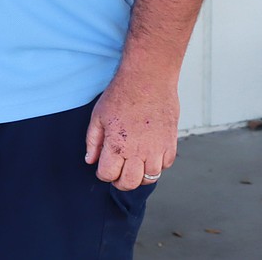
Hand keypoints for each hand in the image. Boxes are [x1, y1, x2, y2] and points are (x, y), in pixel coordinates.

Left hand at [84, 74, 178, 190]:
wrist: (147, 79)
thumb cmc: (121, 95)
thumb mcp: (98, 116)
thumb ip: (93, 141)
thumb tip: (90, 160)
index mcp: (116, 146)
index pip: (108, 175)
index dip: (103, 174)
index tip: (103, 168)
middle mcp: (138, 152)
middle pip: (130, 183)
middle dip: (120, 181)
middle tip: (117, 172)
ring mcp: (157, 149)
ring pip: (150, 178)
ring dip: (139, 176)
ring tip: (133, 164)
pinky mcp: (171, 143)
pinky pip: (165, 165)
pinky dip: (157, 165)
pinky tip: (149, 155)